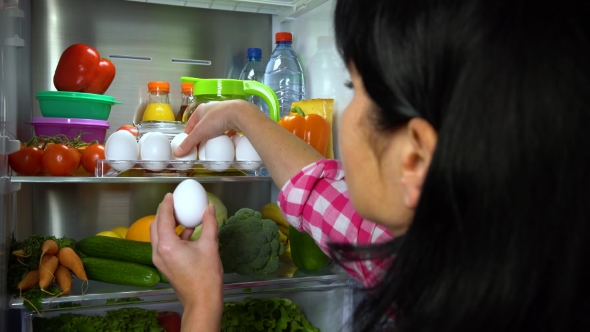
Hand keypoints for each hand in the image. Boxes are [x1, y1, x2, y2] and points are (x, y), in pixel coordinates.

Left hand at [150, 193, 222, 329]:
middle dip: (164, 213)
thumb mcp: (210, 245)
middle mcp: (158, 251)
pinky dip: (172, 235)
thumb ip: (209, 223)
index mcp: (167, 244)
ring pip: (159, 235)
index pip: (163, 218)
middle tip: (175, 203)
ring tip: (182, 215)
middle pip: (156, 225)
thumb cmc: (206, 275)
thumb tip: (209, 208)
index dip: (167, 204)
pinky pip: (164, 244)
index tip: (170, 195)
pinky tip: (188, 232)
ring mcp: (159, 260)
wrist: (202, 301)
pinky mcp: (164, 265)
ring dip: (168, 224)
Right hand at [174, 100, 259, 157]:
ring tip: (211, 146)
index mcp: (200, 110)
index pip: (190, 125)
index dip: (188, 136)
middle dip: (201, 136)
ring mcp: (223, 114)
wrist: (240, 114)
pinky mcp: (233, 119)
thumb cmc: (217, 119)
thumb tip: (177, 153)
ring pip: (215, 127)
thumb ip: (188, 143)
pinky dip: (224, 136)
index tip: (188, 146)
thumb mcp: (200, 132)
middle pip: (202, 126)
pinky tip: (224, 143)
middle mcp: (211, 110)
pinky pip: (226, 129)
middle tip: (199, 148)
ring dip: (212, 136)